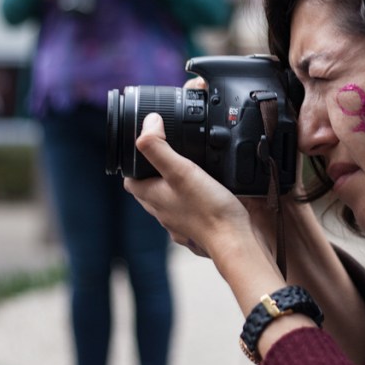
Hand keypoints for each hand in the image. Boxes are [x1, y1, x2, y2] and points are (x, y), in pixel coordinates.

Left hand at [124, 113, 255, 264]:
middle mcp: (164, 213)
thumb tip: (148, 123)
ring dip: (173, 190)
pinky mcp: (199, 230)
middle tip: (165, 158)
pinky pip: (189, 214)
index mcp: (154, 198)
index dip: (132, 166)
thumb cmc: (208, 210)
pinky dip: (193, 203)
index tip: (143, 153)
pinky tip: (206, 196)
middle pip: (149, 193)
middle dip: (153, 176)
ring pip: (169, 204)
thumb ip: (160, 147)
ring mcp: (181, 224)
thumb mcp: (181, 170)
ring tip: (186, 173)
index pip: (131, 182)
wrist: (234, 241)